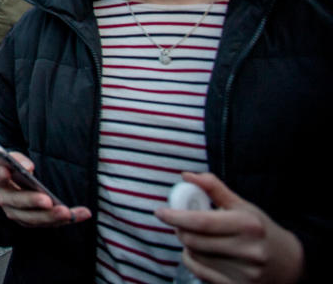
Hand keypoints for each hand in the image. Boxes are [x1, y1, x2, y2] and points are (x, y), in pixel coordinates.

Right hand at [0, 153, 90, 227]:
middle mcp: (4, 199)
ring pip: (33, 218)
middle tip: (47, 200)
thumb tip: (28, 167)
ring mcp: (17, 213)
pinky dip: (66, 220)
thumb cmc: (13, 170)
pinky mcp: (31, 221)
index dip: (1, 174)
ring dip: (51, 216)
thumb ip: (18, 159)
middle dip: (33, 202)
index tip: (6, 171)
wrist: (12, 184)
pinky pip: (48, 223)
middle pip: (17, 202)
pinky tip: (81, 214)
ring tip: (67, 212)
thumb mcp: (13, 159)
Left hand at [155, 172, 303, 283]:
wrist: (288, 263)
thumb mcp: (242, 205)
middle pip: (194, 240)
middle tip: (179, 223)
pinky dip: (192, 260)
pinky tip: (198, 253)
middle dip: (180, 229)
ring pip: (195, 256)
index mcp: (248, 225)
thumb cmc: (259, 229)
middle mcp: (248, 250)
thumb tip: (186, 175)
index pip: (202, 221)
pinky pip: (201, 273)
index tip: (160, 212)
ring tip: (193, 236)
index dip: (176, 216)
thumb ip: (214, 188)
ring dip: (186, 244)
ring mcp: (244, 273)